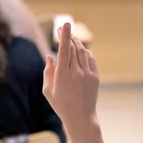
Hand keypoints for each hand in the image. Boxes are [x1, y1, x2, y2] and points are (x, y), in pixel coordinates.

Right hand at [43, 23, 100, 142]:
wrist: (80, 117)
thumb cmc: (60, 104)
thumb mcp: (48, 90)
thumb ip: (48, 71)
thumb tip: (50, 55)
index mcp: (62, 76)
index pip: (64, 51)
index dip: (65, 36)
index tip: (65, 24)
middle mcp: (76, 73)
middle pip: (73, 48)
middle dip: (68, 36)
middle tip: (63, 28)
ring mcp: (87, 75)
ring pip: (83, 52)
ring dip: (77, 43)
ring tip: (71, 38)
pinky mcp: (95, 77)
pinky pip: (91, 59)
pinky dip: (85, 53)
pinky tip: (81, 51)